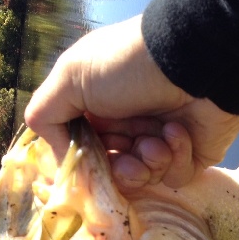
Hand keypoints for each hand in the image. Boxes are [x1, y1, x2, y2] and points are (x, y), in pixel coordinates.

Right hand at [24, 15, 238, 187]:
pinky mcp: (192, 154)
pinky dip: (176, 157)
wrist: (192, 61)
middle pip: (112, 170)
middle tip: (127, 155)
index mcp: (98, 107)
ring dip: (147, 162)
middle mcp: (128, 125)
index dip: (85, 161)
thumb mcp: (71, 77)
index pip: (83, 150)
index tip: (89, 160)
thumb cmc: (128, 65)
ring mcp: (161, 141)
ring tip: (155, 141)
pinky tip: (178, 132)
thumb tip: (56, 151)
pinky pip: (176, 176)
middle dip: (117, 167)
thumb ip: (46, 115)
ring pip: (143, 178)